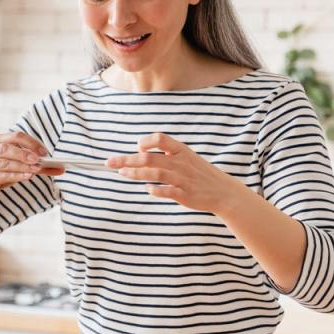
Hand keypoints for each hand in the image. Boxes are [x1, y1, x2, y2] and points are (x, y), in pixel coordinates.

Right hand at [0, 132, 62, 206]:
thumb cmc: (0, 173)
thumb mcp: (17, 166)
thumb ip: (36, 165)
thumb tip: (60, 168)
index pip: (16, 136)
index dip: (31, 143)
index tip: (45, 152)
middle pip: (7, 148)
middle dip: (25, 153)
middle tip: (40, 159)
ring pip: (4, 162)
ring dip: (22, 165)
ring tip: (36, 169)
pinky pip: (1, 176)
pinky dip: (15, 176)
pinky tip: (27, 176)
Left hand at [106, 132, 246, 213]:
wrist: (223, 192)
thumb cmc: (199, 174)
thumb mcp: (185, 157)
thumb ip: (165, 154)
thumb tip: (139, 152)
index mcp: (181, 150)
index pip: (159, 138)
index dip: (145, 143)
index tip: (136, 150)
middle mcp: (180, 162)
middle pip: (150, 158)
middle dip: (127, 159)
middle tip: (109, 162)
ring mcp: (183, 179)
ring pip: (155, 173)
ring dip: (136, 173)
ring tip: (121, 173)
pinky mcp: (185, 194)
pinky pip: (168, 191)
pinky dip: (156, 190)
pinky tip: (147, 189)